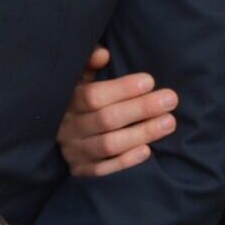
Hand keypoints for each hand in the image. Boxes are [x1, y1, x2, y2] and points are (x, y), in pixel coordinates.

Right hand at [58, 46, 178, 176]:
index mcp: (68, 101)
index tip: (149, 81)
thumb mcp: (79, 78)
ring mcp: (73, 150)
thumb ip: (89, 63)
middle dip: (141, 109)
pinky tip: (148, 151)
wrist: (55, 132)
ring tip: (169, 123)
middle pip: (106, 119)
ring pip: (109, 145)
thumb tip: (104, 54)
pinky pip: (103, 169)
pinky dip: (126, 161)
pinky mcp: (80, 170)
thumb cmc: (78, 100)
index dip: (122, 89)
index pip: (93, 96)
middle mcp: (68, 127)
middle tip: (170, 100)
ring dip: (141, 134)